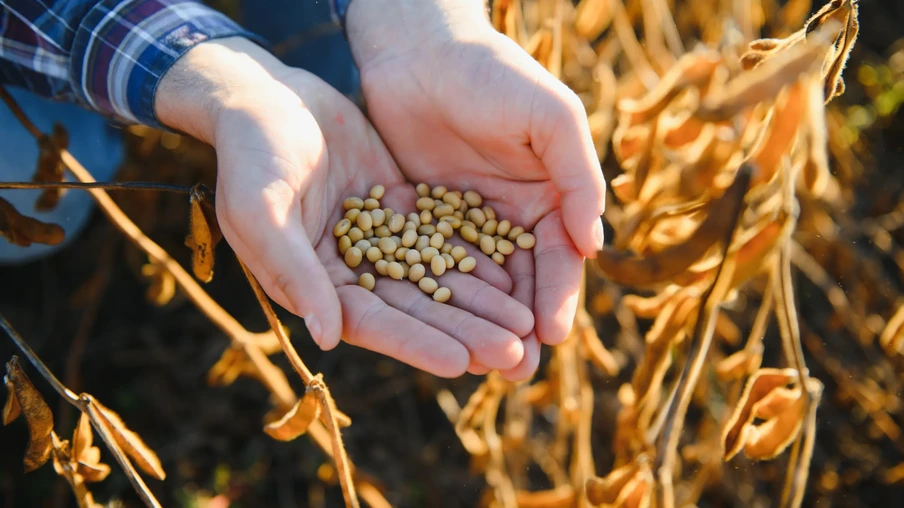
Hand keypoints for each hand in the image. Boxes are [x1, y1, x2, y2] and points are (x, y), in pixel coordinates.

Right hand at [155, 38, 533, 376]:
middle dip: (464, 331)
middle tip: (514, 355)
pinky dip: (475, 254)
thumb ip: (295, 272)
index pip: (372, 323)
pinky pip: (443, 235)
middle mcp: (350, 270)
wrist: (267, 95)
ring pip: (437, 276)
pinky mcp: (400, 207)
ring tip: (526, 324)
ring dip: (480, 302)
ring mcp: (379, 239)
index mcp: (313, 283)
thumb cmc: (252, 153)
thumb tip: (328, 339)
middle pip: (416, 308)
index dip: (417, 343)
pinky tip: (515, 270)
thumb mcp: (262, 211)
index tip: (462, 363)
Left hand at [346, 1, 606, 379]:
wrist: (418, 51)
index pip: (558, 257)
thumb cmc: (492, 75)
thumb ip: (577, 177)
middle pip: (520, 283)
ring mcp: (466, 222)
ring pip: (477, 285)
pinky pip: (430, 267)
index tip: (553, 334)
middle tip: (518, 371)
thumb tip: (594, 244)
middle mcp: (511, 216)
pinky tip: (434, 331)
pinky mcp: (422, 220)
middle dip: (521, 327)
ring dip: (480, 325)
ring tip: (478, 366)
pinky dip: (436, 299)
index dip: (558, 296)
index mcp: (551, 196)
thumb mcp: (550, 117)